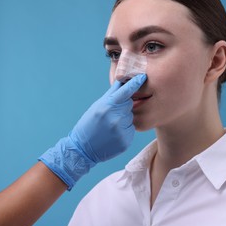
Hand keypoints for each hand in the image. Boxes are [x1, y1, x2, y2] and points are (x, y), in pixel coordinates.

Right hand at [39, 74, 146, 189]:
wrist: (83, 149)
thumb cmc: (89, 124)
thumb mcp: (97, 106)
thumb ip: (111, 94)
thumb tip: (122, 79)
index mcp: (107, 107)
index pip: (126, 92)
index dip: (135, 83)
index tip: (143, 76)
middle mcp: (115, 118)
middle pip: (129, 105)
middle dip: (123, 107)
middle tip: (111, 114)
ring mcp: (121, 131)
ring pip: (131, 118)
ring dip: (124, 119)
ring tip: (110, 126)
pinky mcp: (126, 141)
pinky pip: (131, 130)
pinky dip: (125, 130)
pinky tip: (114, 134)